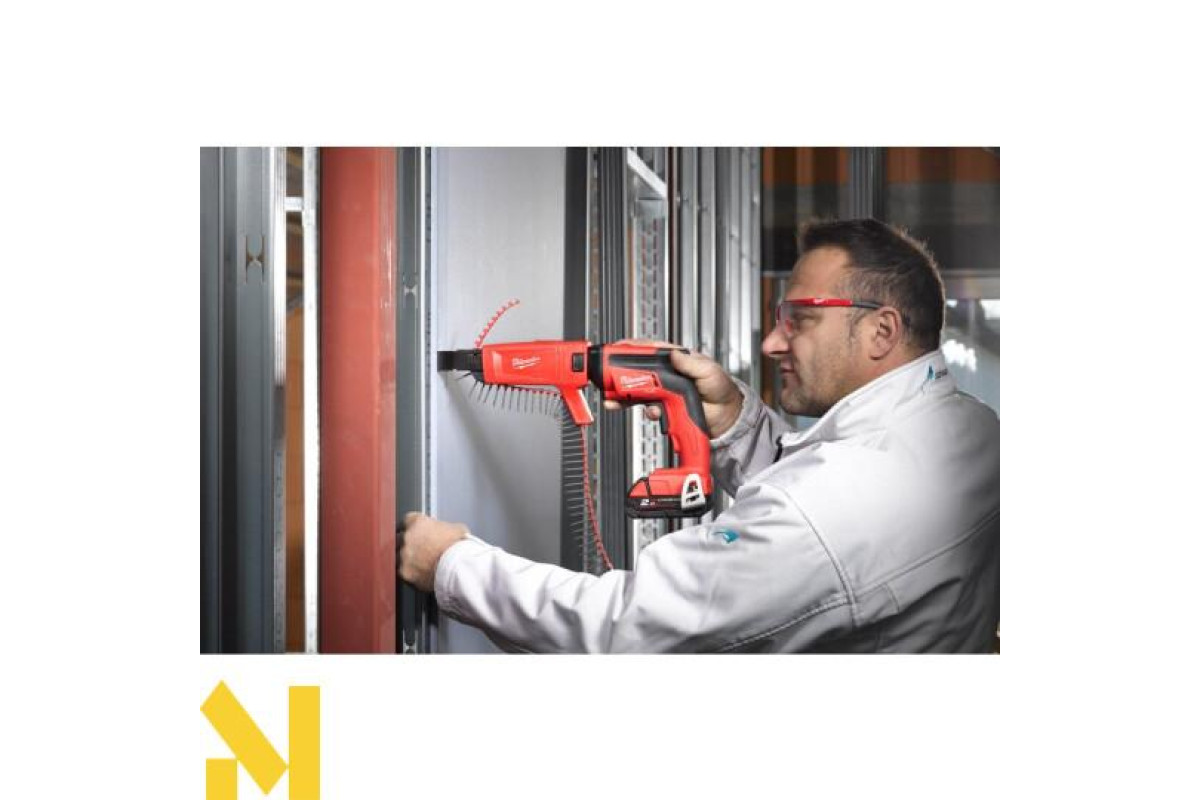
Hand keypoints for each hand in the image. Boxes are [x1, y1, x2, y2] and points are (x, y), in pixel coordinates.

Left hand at [397, 512, 467, 591]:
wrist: (456, 568)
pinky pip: (404, 572)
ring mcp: (403, 555)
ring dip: (407, 560)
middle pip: (400, 538)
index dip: (414, 527)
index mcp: (418, 522)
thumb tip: (449, 532)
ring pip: (399, 556)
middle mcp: (407, 537)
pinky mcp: (404, 572)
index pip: (408, 520)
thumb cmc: (458, 548)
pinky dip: (411, 574)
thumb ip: (447, 528)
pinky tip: (421, 575)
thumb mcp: (458, 530)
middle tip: (421, 550)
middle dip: (408, 544)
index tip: (419, 532)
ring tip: (421, 565)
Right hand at [603, 339, 743, 438]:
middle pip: (636, 370)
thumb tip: (675, 353)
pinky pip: (646, 408)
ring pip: (637, 390)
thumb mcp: (709, 371)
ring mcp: (663, 390)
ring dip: (623, 395)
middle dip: (619, 374)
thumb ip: (691, 363)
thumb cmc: (721, 389)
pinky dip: (643, 410)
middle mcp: (666, 374)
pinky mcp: (663, 407)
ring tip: (614, 399)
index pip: (649, 349)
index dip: (631, 348)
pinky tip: (649, 412)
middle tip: (607, 376)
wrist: (725, 416)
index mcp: (675, 359)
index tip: (617, 349)